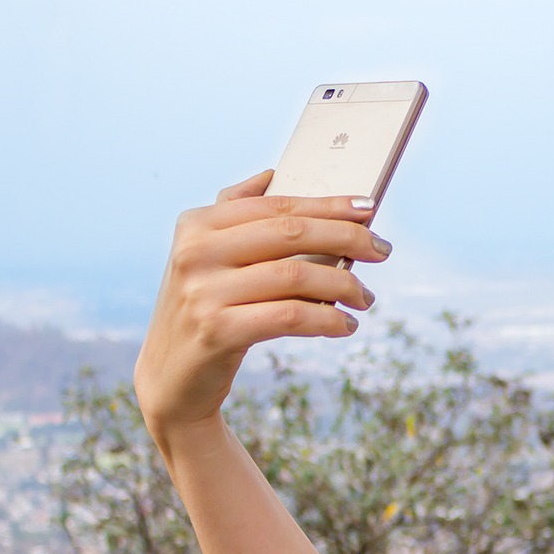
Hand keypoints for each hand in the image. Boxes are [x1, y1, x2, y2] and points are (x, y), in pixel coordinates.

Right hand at [134, 169, 390, 438]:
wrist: (171, 377)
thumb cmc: (204, 310)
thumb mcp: (207, 258)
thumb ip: (234, 214)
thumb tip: (271, 175)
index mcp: (196, 224)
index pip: (276, 205)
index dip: (328, 204)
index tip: (369, 207)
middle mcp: (195, 252)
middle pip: (290, 233)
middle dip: (346, 238)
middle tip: (382, 250)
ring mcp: (203, 291)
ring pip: (295, 276)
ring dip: (343, 286)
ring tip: (365, 297)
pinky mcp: (217, 330)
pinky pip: (289, 317)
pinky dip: (326, 320)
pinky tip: (346, 325)